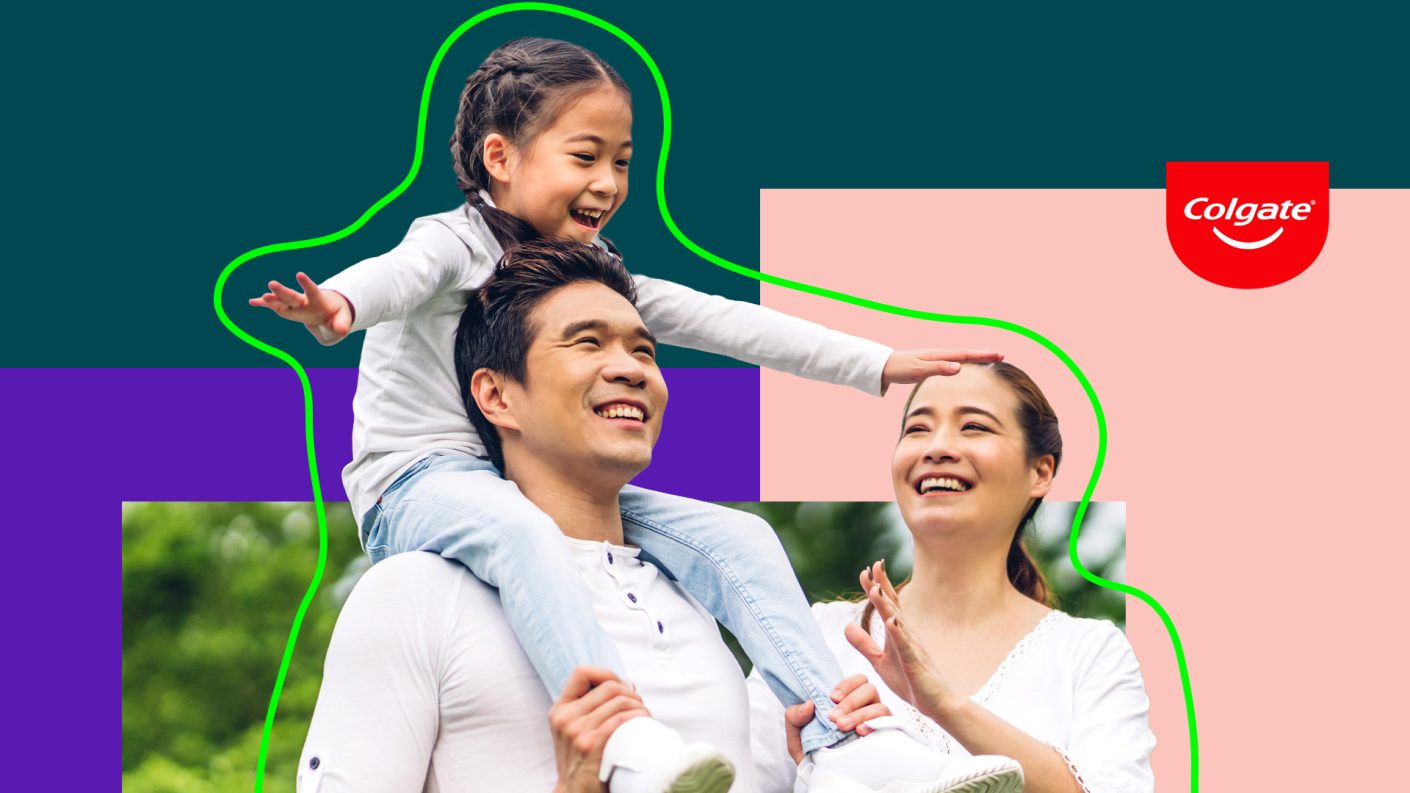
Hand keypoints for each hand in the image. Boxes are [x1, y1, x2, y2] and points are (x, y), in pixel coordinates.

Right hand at [248, 272, 352, 345]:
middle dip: (282, 291)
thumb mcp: (342, 319)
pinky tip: (252, 301)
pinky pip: (274, 306)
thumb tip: (343, 331)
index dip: (306, 283)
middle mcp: (303, 300)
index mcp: (317, 299)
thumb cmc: (336, 314)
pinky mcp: (287, 309)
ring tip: (263, 297)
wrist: (327, 311)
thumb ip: (342, 324)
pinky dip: (263, 304)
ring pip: (281, 301)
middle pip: (292, 295)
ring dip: (271, 299)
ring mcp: (293, 304)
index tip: (299, 274)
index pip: (312, 290)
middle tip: (271, 283)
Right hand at [549, 666, 649, 792]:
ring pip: (619, 701)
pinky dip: (638, 717)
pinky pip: (622, 719)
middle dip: (630, 692)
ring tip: (643, 715)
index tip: (619, 686)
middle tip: (638, 704)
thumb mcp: (573, 730)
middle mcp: (566, 717)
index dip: (605, 673)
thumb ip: (591, 707)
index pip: (581, 673)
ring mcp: (578, 731)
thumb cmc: (580, 761)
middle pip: (608, 686)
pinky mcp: (592, 744)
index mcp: (560, 709)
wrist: (574, 792)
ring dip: (639, 705)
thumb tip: (627, 685)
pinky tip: (644, 722)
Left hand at [783, 674, 890, 763]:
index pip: (856, 681)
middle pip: (868, 688)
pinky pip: (887, 723)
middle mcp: (865, 708)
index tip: (831, 698)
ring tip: (842, 727)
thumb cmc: (813, 754)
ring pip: (879, 705)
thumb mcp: (797, 737)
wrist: (823, 778)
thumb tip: (808, 704)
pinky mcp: (885, 736)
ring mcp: (876, 722)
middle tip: (834, 718)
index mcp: (848, 702)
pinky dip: (874, 723)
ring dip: (859, 714)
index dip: (846, 685)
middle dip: (850, 701)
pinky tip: (860, 731)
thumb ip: (794, 718)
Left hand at [844, 561, 960, 722]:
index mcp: (898, 633)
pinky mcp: (915, 664)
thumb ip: (864, 644)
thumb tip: (846, 626)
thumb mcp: (879, 661)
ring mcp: (912, 648)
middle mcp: (907, 635)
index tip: (865, 570)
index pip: (886, 606)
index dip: (876, 588)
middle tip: (874, 565)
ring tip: (876, 588)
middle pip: (893, 606)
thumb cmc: (910, 681)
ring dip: (887, 605)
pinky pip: (906, 647)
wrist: (936, 704)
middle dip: (883, 586)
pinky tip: (892, 621)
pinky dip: (899, 633)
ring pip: (898, 622)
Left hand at [881, 348, 1003, 390]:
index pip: (965, 355)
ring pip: (959, 357)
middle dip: (983, 355)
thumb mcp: (919, 370)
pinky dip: (963, 361)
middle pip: (965, 354)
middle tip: (1000, 355)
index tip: (998, 355)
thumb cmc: (900, 368)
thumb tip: (959, 368)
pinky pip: (952, 362)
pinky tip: (964, 365)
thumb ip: (938, 369)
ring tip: (988, 357)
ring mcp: (935, 359)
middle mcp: (938, 355)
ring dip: (974, 357)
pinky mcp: (930, 364)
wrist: (884, 366)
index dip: (982, 355)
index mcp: (938, 355)